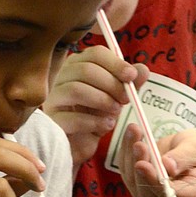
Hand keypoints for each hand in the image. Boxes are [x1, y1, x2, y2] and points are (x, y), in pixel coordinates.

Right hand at [44, 44, 148, 166]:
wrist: (80, 143)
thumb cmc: (96, 115)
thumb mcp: (116, 97)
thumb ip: (129, 83)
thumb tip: (142, 70)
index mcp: (78, 65)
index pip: (95, 54)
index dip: (116, 63)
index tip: (131, 77)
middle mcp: (61, 77)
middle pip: (86, 70)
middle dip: (111, 84)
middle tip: (126, 100)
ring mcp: (53, 99)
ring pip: (76, 90)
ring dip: (103, 101)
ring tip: (116, 112)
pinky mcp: (52, 121)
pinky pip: (73, 117)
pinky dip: (94, 121)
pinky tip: (106, 125)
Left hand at [117, 122, 195, 196]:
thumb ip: (184, 157)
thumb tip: (168, 166)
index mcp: (195, 196)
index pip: (170, 195)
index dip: (153, 181)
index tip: (141, 164)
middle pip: (147, 192)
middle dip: (138, 166)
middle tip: (138, 143)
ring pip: (134, 183)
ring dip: (130, 157)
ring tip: (134, 131)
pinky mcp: (142, 188)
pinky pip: (129, 174)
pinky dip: (126, 154)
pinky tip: (131, 135)